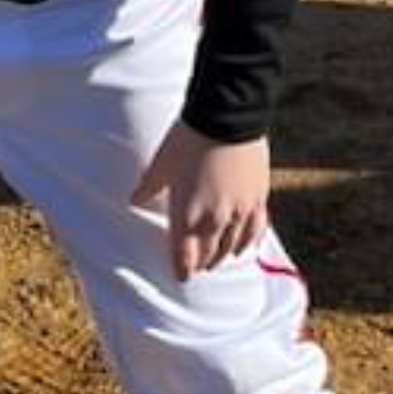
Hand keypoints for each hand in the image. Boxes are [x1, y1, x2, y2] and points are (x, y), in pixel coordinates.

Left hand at [132, 119, 269, 279]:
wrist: (227, 116)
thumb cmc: (189, 138)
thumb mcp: (162, 163)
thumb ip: (149, 187)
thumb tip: (134, 200)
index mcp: (187, 213)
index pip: (184, 256)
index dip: (181, 269)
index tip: (180, 277)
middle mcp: (214, 219)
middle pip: (207, 255)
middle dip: (199, 264)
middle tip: (195, 267)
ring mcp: (239, 211)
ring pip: (230, 247)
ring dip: (220, 256)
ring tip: (215, 261)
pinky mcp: (258, 199)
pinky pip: (254, 232)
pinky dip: (246, 244)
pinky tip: (243, 248)